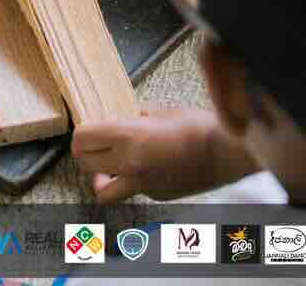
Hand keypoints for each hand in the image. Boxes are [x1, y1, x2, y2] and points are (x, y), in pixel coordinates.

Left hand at [73, 106, 234, 203]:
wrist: (224, 154)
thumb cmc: (198, 127)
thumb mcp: (163, 110)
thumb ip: (139, 115)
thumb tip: (129, 115)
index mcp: (129, 136)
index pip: (82, 139)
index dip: (81, 132)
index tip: (88, 126)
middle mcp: (130, 164)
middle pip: (85, 164)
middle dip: (85, 154)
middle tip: (93, 144)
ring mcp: (142, 184)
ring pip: (104, 190)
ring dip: (101, 177)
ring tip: (110, 165)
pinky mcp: (155, 195)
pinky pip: (132, 191)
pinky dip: (131, 180)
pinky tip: (146, 166)